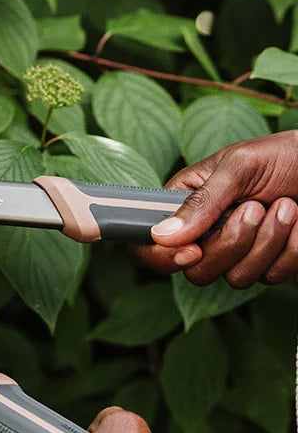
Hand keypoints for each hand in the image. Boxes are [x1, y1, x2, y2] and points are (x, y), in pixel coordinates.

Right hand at [134, 131, 297, 286]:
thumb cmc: (283, 155)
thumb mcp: (238, 166)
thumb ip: (200, 201)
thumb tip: (161, 235)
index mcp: (184, 205)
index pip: (149, 244)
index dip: (163, 256)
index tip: (193, 250)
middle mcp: (205, 234)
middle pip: (195, 271)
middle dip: (231, 244)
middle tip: (254, 207)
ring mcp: (237, 253)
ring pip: (235, 277)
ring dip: (268, 241)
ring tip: (286, 205)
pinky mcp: (269, 264)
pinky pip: (271, 276)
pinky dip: (291, 247)